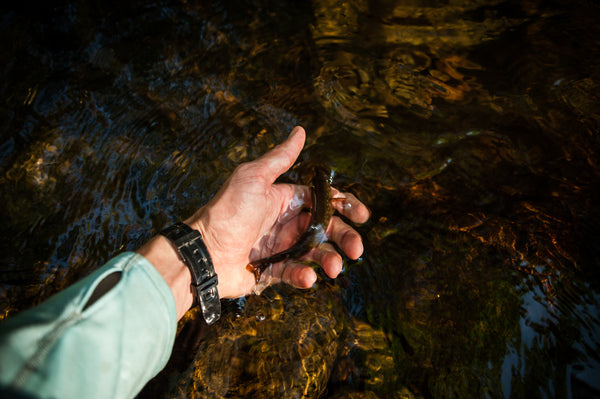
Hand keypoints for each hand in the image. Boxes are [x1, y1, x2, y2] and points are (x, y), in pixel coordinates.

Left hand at [185, 126, 369, 298]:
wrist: (202, 253)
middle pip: (326, 229)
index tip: (361, 214)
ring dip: (329, 260)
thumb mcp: (253, 178)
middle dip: (344, 237)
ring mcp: (280, 248)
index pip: (323, 201)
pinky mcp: (272, 272)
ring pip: (316, 253)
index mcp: (284, 200)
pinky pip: (295, 274)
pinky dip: (304, 276)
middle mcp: (285, 224)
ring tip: (334, 268)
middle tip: (357, 248)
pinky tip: (308, 277)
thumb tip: (300, 130)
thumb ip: (280, 158)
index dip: (344, 206)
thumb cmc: (227, 212)